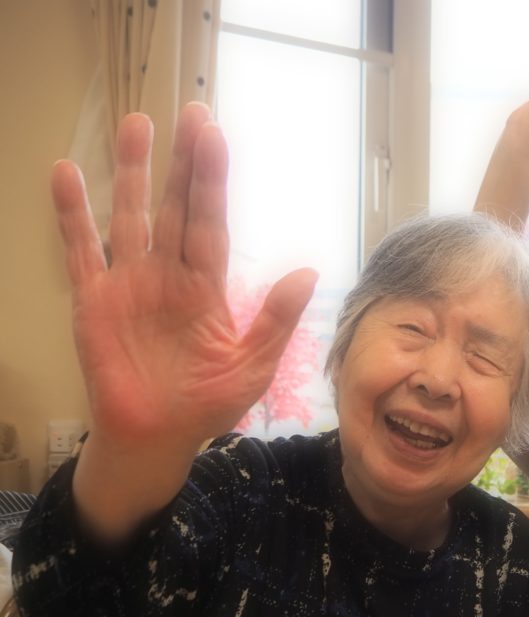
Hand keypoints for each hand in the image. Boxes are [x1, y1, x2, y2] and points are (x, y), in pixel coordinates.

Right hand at [53, 103, 317, 451]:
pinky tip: (67, 174)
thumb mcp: (253, 365)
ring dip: (132, 172)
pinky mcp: (94, 301)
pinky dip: (73, 215)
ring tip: (137, 124)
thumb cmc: (206, 404)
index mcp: (205, 286)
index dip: (212, 180)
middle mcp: (168, 275)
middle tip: (193, 113)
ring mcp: (129, 283)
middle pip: (176, 207)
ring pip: (131, 216)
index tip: (214, 135)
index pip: (210, 222)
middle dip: (184, 162)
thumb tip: (308, 271)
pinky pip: (81, 251)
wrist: (157, 439)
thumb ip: (276, 319)